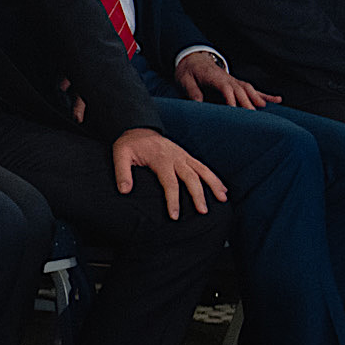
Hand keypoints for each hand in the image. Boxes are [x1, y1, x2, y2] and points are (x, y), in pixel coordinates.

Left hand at [111, 128, 226, 217]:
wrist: (139, 128)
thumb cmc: (130, 144)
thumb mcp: (120, 154)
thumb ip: (122, 172)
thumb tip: (124, 191)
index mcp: (160, 159)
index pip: (170, 183)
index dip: (173, 200)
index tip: (175, 216)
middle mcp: (176, 157)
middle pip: (191, 178)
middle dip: (198, 195)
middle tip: (203, 212)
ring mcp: (183, 156)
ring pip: (203, 170)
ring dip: (214, 185)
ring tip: (223, 199)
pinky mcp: (187, 156)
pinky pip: (203, 167)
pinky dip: (214, 178)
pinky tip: (222, 189)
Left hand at [174, 48, 277, 109]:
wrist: (193, 59)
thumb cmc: (188, 71)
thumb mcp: (184, 80)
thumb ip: (192, 91)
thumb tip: (197, 104)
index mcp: (215, 78)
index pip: (226, 88)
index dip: (231, 99)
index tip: (234, 110)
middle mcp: (228, 79)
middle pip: (240, 90)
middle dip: (247, 102)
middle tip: (253, 116)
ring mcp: (234, 81)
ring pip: (249, 89)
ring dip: (257, 98)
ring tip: (264, 107)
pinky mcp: (237, 84)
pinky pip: (253, 89)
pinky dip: (265, 95)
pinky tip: (277, 100)